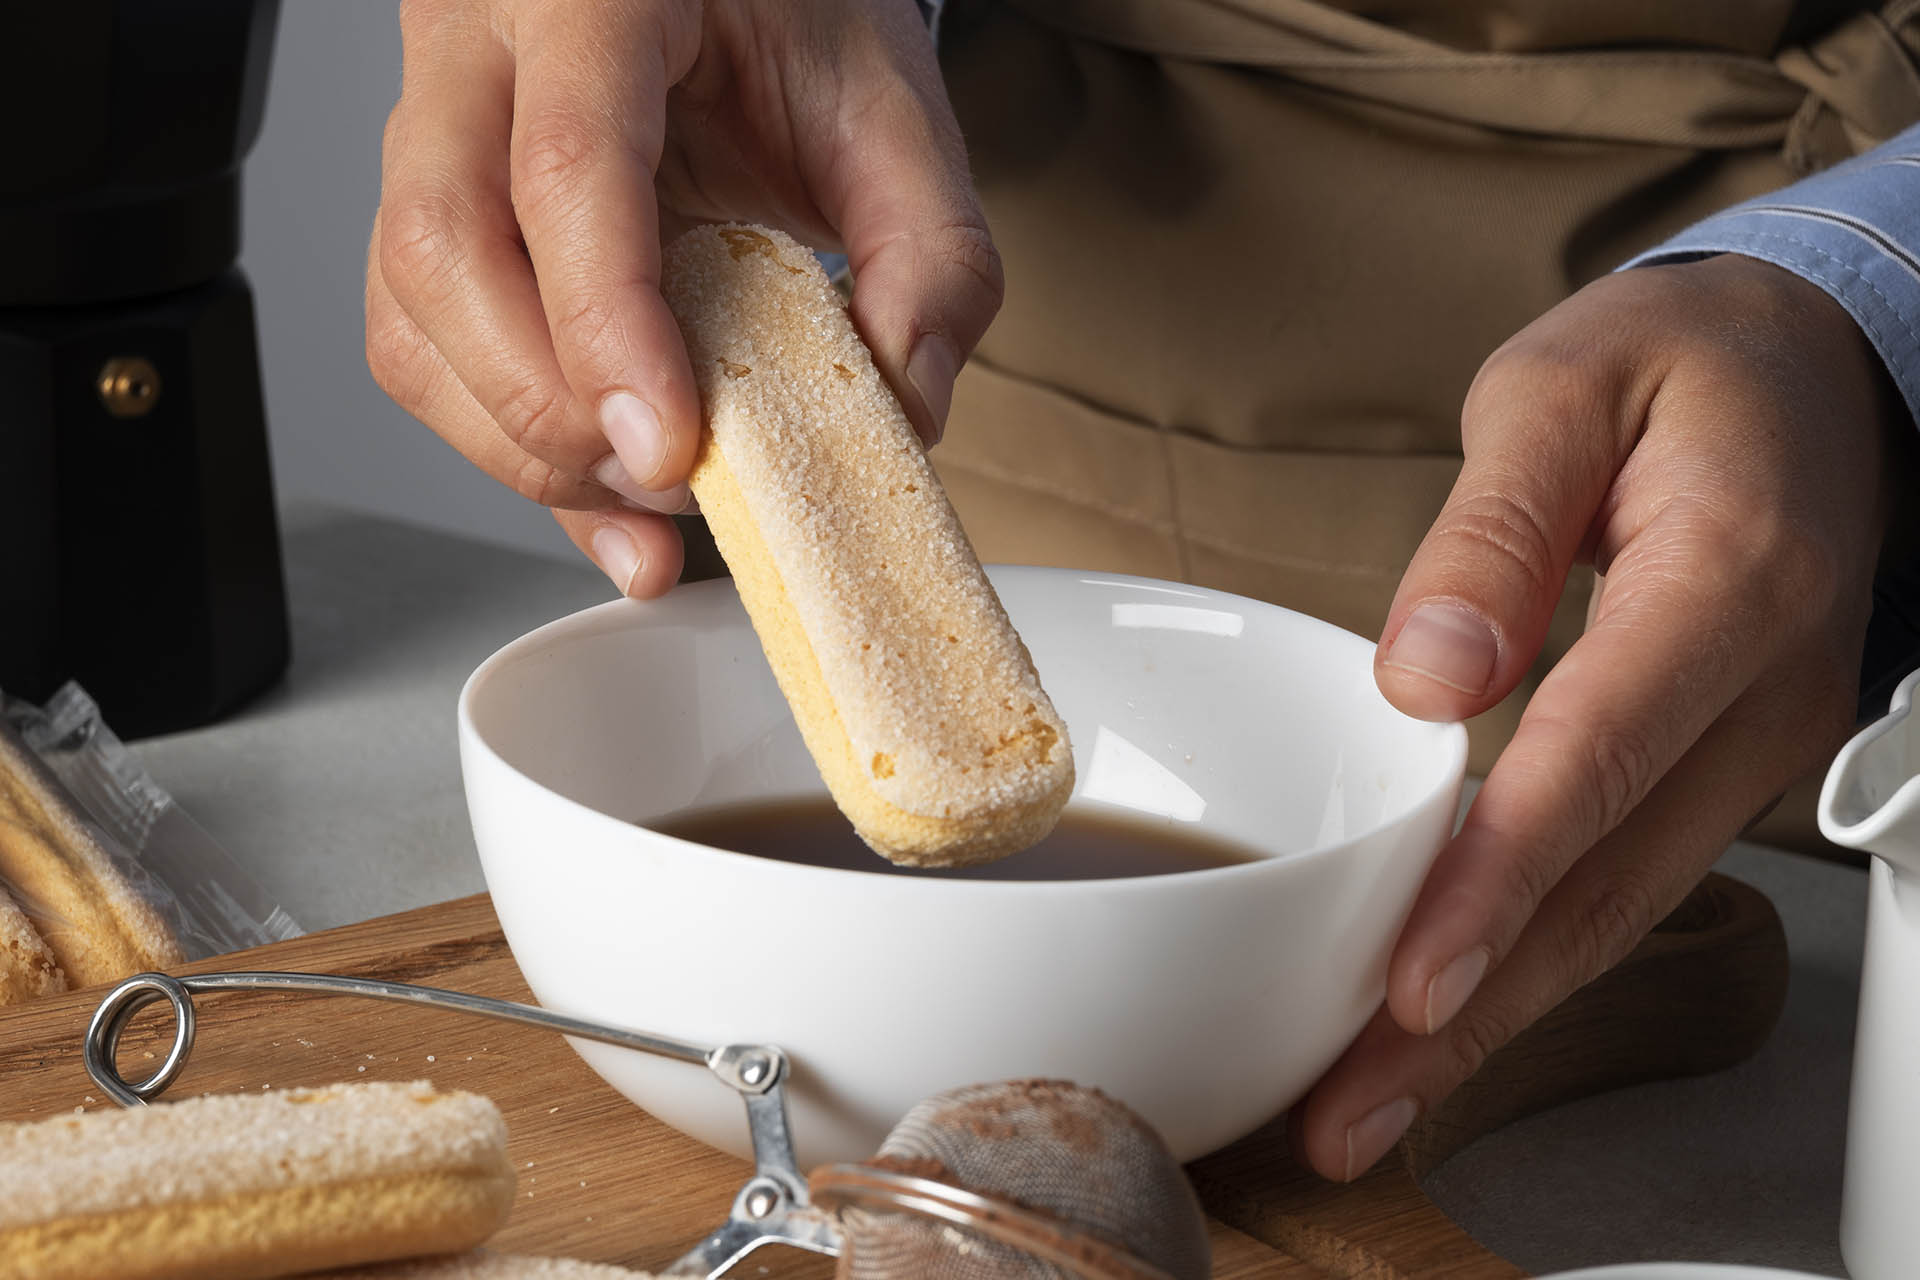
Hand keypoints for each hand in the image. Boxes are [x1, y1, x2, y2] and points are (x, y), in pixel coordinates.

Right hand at [364, 0, 1001, 595]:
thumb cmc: (794, 23)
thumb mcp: (895, 113)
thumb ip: (932, 255)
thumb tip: (906, 406)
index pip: (567, 166)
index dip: (608, 325)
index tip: (668, 445)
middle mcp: (481, 50)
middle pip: (443, 249)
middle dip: (548, 407)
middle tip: (667, 477)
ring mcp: (434, 130)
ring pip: (411, 313)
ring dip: (520, 444)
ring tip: (648, 495)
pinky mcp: (435, 213)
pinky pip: (423, 346)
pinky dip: (508, 445)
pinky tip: (602, 492)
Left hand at [1295, 254, 1901, 1179]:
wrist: (1812, 375)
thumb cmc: (1677, 372)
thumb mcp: (1562, 391)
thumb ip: (1493, 532)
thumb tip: (1426, 679)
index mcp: (1729, 580)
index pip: (1598, 757)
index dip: (1501, 882)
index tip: (1413, 981)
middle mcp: (1761, 691)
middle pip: (1609, 880)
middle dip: (1477, 1008)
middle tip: (1353, 1102)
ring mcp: (1755, 744)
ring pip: (1620, 905)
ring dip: (1497, 1011)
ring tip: (1373, 1095)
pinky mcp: (1720, 767)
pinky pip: (1624, 877)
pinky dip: (1534, 953)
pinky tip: (1451, 1010)